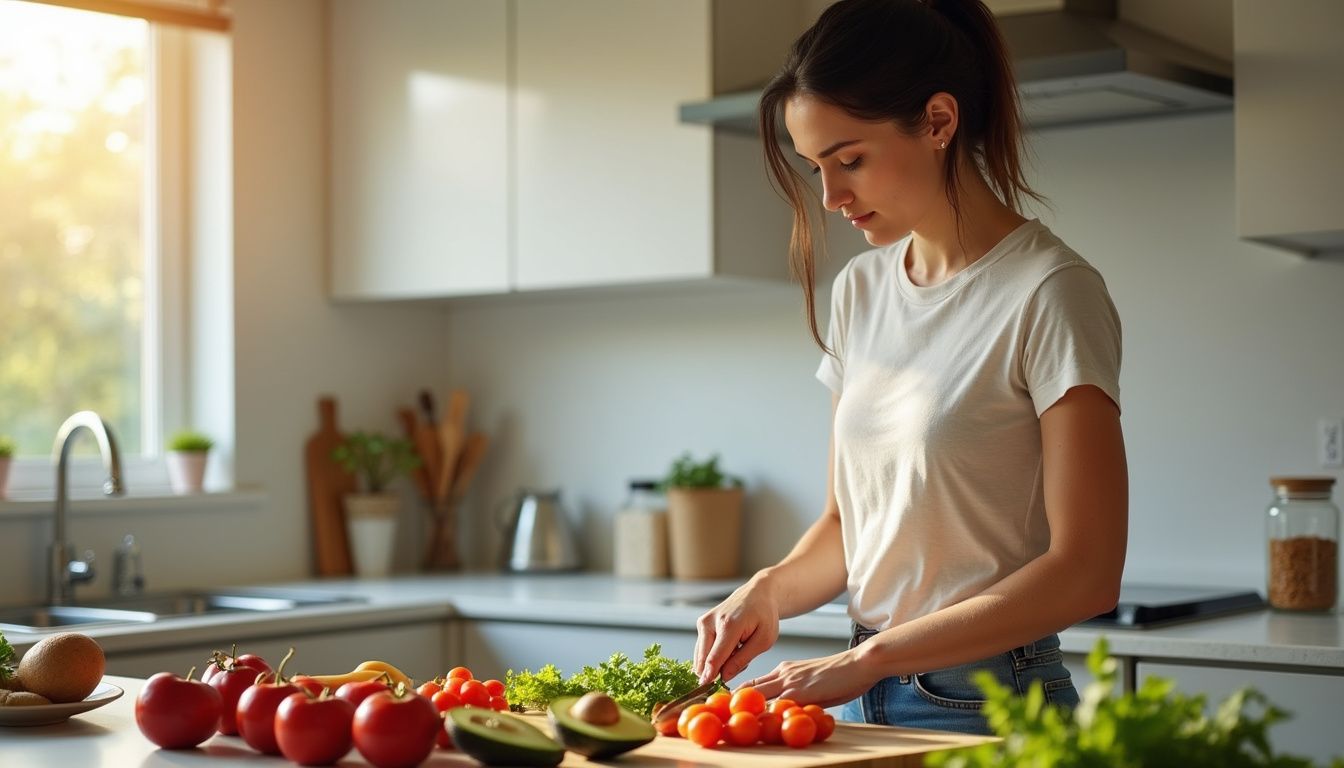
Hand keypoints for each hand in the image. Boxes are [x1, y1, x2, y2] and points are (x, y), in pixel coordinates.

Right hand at [693, 582, 780, 684]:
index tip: (704, 692)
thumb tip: (723, 676)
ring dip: (716, 663)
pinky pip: (703, 650)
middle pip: (704, 659)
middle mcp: (711, 622)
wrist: (757, 594)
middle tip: (737, 663)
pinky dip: (714, 655)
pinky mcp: (701, 624)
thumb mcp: (763, 640)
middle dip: (716, 670)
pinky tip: (730, 648)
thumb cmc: (764, 616)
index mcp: (729, 625)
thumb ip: (742, 660)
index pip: (714, 657)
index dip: (709, 677)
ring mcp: (703, 622)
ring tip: (737, 652)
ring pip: (701, 656)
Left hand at [741, 649, 872, 708]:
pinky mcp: (799, 692)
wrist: (859, 663)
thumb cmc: (842, 673)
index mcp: (785, 669)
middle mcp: (783, 673)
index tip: (729, 703)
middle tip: (723, 712)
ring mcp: (789, 682)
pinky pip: (776, 704)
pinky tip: (758, 720)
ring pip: (759, 694)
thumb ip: (799, 691)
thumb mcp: (813, 680)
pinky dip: (766, 713)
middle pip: (751, 687)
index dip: (742, 694)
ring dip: (747, 706)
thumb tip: (790, 706)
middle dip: (736, 700)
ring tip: (733, 716)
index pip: (757, 683)